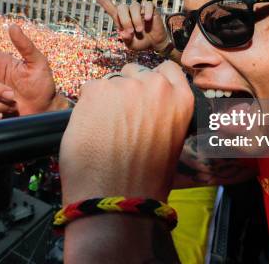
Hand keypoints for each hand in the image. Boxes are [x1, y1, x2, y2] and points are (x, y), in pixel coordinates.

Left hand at [59, 61, 193, 203]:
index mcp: (181, 99)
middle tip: (121, 118)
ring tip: (104, 128)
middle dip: (127, 89)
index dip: (152, 82)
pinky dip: (87, 106)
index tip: (144, 94)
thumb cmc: (145, 181)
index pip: (167, 70)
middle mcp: (156, 86)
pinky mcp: (97, 90)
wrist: (116, 197)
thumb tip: (146, 107)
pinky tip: (91, 129)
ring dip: (107, 98)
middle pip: (135, 72)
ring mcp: (125, 85)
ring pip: (111, 81)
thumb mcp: (171, 143)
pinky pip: (89, 89)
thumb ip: (163, 114)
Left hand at [89, 0, 169, 51]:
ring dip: (136, 20)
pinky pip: (148, 5)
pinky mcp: (151, 9)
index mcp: (119, 18)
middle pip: (121, 7)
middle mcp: (128, 11)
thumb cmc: (140, 42)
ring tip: (139, 30)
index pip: (108, 5)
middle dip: (125, 21)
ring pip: (134, 7)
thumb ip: (126, 40)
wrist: (155, 43)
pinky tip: (149, 19)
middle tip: (131, 32)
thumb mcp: (130, 44)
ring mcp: (139, 9)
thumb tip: (124, 33)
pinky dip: (148, 12)